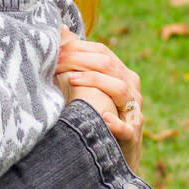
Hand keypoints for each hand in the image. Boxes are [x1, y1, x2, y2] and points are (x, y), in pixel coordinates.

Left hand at [56, 26, 143, 174]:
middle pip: (109, 65)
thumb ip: (77, 64)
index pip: (102, 52)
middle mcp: (131, 89)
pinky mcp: (132, 135)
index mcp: (122, 75)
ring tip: (72, 79)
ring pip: (120, 88)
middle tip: (56, 61)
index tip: (55, 49)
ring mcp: (134, 111)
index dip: (78, 48)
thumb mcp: (90, 90)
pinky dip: (116, 123)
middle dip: (80, 60)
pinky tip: (104, 118)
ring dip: (95, 81)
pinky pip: (127, 128)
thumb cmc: (99, 118)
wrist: (117, 156)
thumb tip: (60, 32)